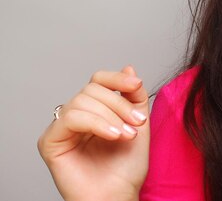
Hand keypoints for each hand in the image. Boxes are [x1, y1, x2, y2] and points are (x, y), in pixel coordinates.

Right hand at [37, 65, 149, 200]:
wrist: (118, 196)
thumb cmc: (126, 167)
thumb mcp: (138, 123)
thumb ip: (134, 96)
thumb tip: (129, 68)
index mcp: (95, 110)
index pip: (98, 80)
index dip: (116, 78)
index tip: (136, 85)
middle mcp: (76, 116)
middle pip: (92, 89)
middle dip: (119, 103)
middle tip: (137, 122)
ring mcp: (62, 129)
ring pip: (82, 101)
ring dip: (111, 115)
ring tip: (127, 134)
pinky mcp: (50, 142)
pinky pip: (71, 118)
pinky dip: (96, 123)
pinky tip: (113, 135)